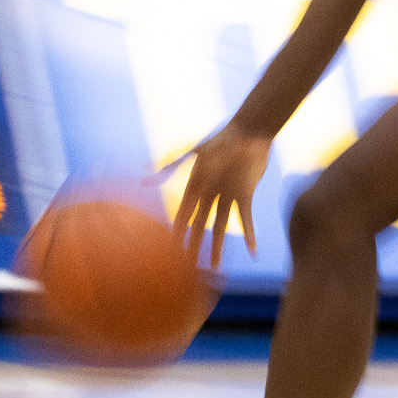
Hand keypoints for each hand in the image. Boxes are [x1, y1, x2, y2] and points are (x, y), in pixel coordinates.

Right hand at [168, 119, 271, 267]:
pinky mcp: (245, 193)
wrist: (250, 129)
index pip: (184, 214)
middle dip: (193, 246)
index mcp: (196, 184)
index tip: (169, 252)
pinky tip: (253, 251)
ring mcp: (228, 195)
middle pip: (200, 225)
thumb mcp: (195, 152)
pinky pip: (246, 219)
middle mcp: (210, 192)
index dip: (177, 233)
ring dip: (218, 247)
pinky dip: (250, 235)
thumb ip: (171, 165)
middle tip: (187, 269)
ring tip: (215, 268)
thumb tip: (144, 178)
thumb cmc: (222, 138)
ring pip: (221, 227)